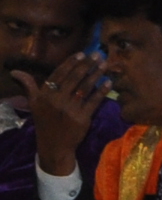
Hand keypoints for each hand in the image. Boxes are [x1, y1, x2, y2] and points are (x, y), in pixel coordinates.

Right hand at [20, 54, 107, 176]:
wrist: (54, 145)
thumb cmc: (45, 121)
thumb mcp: (34, 103)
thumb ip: (28, 85)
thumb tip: (15, 71)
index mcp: (44, 95)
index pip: (59, 75)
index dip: (70, 63)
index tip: (81, 53)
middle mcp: (57, 100)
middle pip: (74, 78)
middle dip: (87, 65)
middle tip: (98, 54)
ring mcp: (70, 109)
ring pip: (85, 88)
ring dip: (96, 74)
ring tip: (105, 64)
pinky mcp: (82, 118)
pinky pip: (94, 101)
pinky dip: (102, 91)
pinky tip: (109, 82)